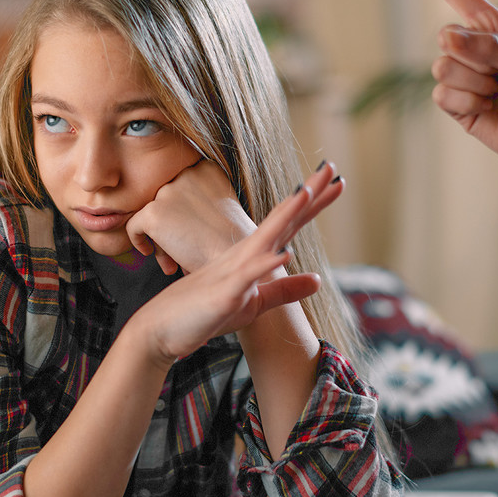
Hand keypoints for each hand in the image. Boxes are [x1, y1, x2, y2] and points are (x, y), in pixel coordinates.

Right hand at [125, 163, 344, 365]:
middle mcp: (244, 256)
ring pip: (264, 238)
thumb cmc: (204, 313)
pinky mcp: (223, 294)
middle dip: (307, 194)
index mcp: (253, 256)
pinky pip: (246, 276)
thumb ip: (285, 290)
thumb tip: (318, 280)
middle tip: (332, 167)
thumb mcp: (254, 303)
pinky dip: (264, 264)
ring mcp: (233, 272)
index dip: (313, 203)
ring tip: (308, 192)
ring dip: (286, 215)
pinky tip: (284, 253)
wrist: (161, 329)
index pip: (289, 224)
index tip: (336, 182)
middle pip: (282, 219)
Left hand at [126, 160, 256, 274]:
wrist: (239, 260)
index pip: (179, 186)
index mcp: (206, 168)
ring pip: (151, 214)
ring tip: (173, 259)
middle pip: (164, 199)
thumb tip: (167, 210)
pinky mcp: (154, 212)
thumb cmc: (233, 243)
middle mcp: (186, 173)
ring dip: (160, 238)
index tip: (191, 232)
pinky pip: (134, 225)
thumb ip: (195, 200)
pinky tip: (149, 252)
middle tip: (182, 248)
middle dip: (171, 226)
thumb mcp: (221, 207)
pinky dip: (138, 240)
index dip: (181, 212)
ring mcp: (168, 191)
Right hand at [389, 0, 497, 177]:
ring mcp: (462, 78)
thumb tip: (446, 40)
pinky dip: (467, 104)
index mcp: (490, 25)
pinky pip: (442, 97)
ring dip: (474, 85)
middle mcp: (472, 47)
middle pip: (444, 39)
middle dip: (475, 59)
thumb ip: (490, 47)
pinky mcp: (456, 107)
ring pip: (441, 69)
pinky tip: (488, 110)